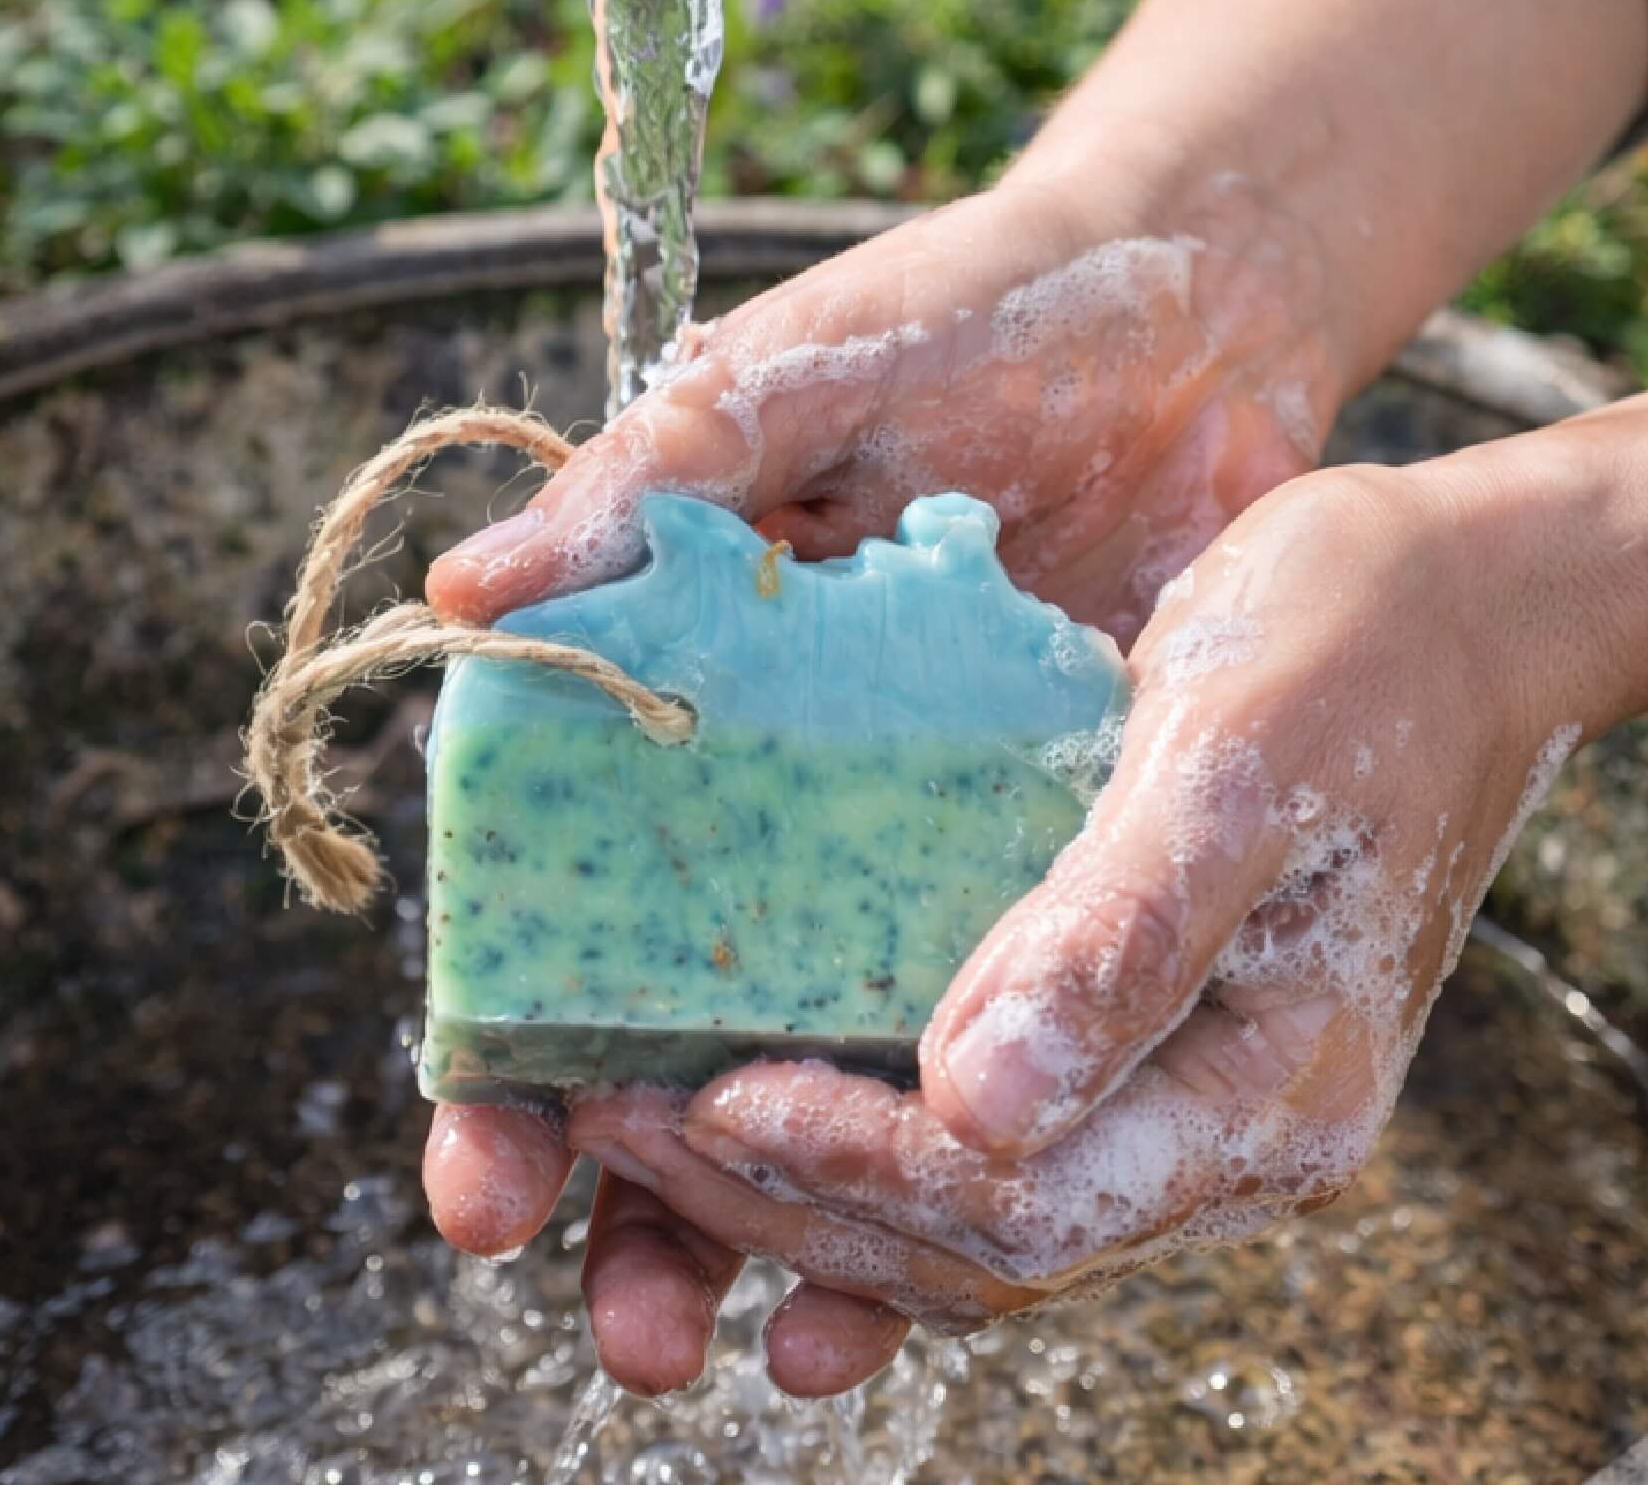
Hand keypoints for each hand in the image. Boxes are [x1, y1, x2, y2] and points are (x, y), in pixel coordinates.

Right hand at [421, 164, 1336, 1393]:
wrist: (1189, 301)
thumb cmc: (970, 311)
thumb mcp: (800, 378)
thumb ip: (647, 480)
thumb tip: (459, 599)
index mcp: (678, 679)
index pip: (552, 903)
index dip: (505, 1048)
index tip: (489, 1182)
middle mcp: (782, 776)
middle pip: (672, 1019)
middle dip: (638, 1185)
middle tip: (629, 1328)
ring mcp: (916, 815)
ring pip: (823, 1046)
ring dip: (787, 1207)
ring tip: (755, 1345)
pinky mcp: (1051, 825)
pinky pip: (991, 997)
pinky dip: (959, 1122)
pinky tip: (945, 1246)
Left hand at [561, 455, 1615, 1343]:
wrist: (1470, 600)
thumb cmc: (1358, 644)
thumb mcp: (1233, 763)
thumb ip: (1121, 935)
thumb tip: (974, 1109)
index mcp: (1270, 1091)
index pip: (1022, 1203)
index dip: (847, 1168)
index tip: (695, 1095)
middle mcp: (1235, 1128)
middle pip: (983, 1241)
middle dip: (788, 1196)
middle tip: (612, 1112)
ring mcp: (1198, 1092)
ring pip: (978, 1208)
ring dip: (810, 1182)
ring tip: (645, 1110)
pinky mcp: (1159, 1031)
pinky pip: (1000, 1130)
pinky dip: (873, 1130)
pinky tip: (765, 1099)